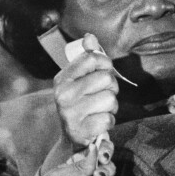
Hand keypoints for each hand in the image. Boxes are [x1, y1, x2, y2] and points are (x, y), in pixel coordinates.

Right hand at [54, 33, 118, 148]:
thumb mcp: (79, 80)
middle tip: (102, 96)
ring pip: (110, 99)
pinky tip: (98, 123)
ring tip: (100, 110)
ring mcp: (70, 113)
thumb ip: (87, 59)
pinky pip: (109, 119)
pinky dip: (109, 121)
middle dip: (111, 88)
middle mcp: (63, 94)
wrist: (72, 138)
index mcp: (62, 79)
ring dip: (111, 106)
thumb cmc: (81, 105)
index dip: (105, 64)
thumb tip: (90, 37)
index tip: (104, 72)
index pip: (93, 59)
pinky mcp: (81, 130)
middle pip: (106, 78)